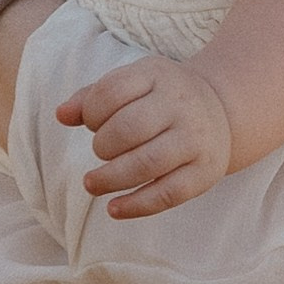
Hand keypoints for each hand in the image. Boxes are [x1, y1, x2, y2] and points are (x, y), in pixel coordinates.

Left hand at [56, 54, 232, 218]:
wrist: (222, 109)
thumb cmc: (162, 98)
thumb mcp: (133, 83)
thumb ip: (92, 97)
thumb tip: (61, 115)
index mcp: (158, 75)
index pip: (112, 91)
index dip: (91, 112)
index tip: (92, 124)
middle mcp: (181, 104)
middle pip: (128, 128)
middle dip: (102, 146)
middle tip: (101, 152)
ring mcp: (195, 139)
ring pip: (147, 163)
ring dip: (111, 178)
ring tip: (92, 183)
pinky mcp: (205, 171)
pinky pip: (168, 194)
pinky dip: (136, 206)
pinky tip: (114, 209)